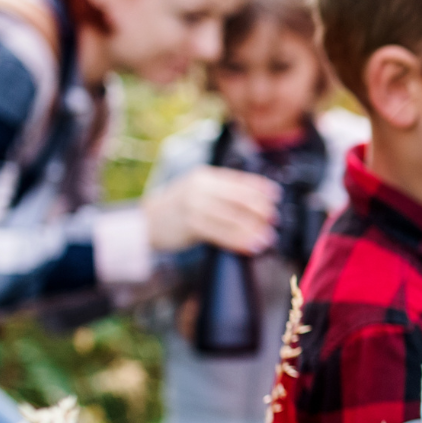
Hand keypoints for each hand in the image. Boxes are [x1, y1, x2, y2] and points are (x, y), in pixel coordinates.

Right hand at [144, 166, 278, 254]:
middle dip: (260, 209)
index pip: (238, 180)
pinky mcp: (191, 225)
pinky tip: (251, 246)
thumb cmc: (177, 208)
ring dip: (253, 229)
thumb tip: (256, 200)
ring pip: (232, 218)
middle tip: (274, 219)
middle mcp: (200, 188)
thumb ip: (221, 192)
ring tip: (268, 237)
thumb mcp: (198, 191)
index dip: (259, 187)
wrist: (146, 222)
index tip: (276, 195)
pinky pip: (221, 234)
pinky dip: (239, 241)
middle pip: (238, 198)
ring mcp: (194, 205)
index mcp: (205, 176)